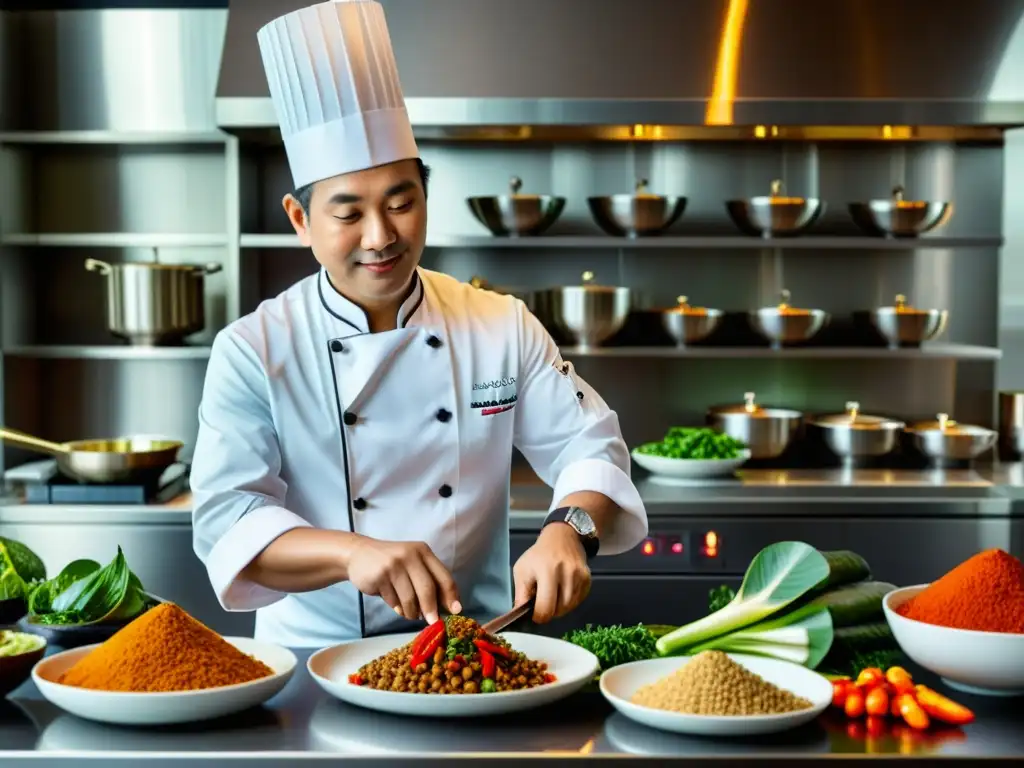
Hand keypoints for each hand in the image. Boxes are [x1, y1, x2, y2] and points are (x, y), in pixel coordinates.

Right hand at [345, 536, 461, 623]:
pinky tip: (395, 603)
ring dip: (411, 612)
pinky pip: (394, 601)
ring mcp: (394, 565)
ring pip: (410, 599)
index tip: (456, 611)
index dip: (451, 596)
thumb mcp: (412, 564)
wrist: (358, 554)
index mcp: (423, 552)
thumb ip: (428, 581)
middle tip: (433, 622)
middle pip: (428, 589)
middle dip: (431, 609)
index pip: (443, 576)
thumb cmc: (392, 563)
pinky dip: (397, 608)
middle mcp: (410, 555)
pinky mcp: (380, 576)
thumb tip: (446, 608)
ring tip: (409, 612)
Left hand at [512, 523, 591, 623]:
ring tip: (552, 595)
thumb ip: (521, 594)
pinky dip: (569, 602)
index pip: (546, 606)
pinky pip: (578, 601)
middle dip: (549, 611)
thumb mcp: (522, 570)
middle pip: (559, 609)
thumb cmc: (538, 555)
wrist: (561, 538)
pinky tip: (562, 591)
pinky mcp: (587, 579)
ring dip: (559, 607)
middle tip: (542, 602)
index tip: (535, 614)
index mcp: (547, 570)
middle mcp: (566, 573)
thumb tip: (521, 613)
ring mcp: (579, 576)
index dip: (539, 616)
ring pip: (569, 607)